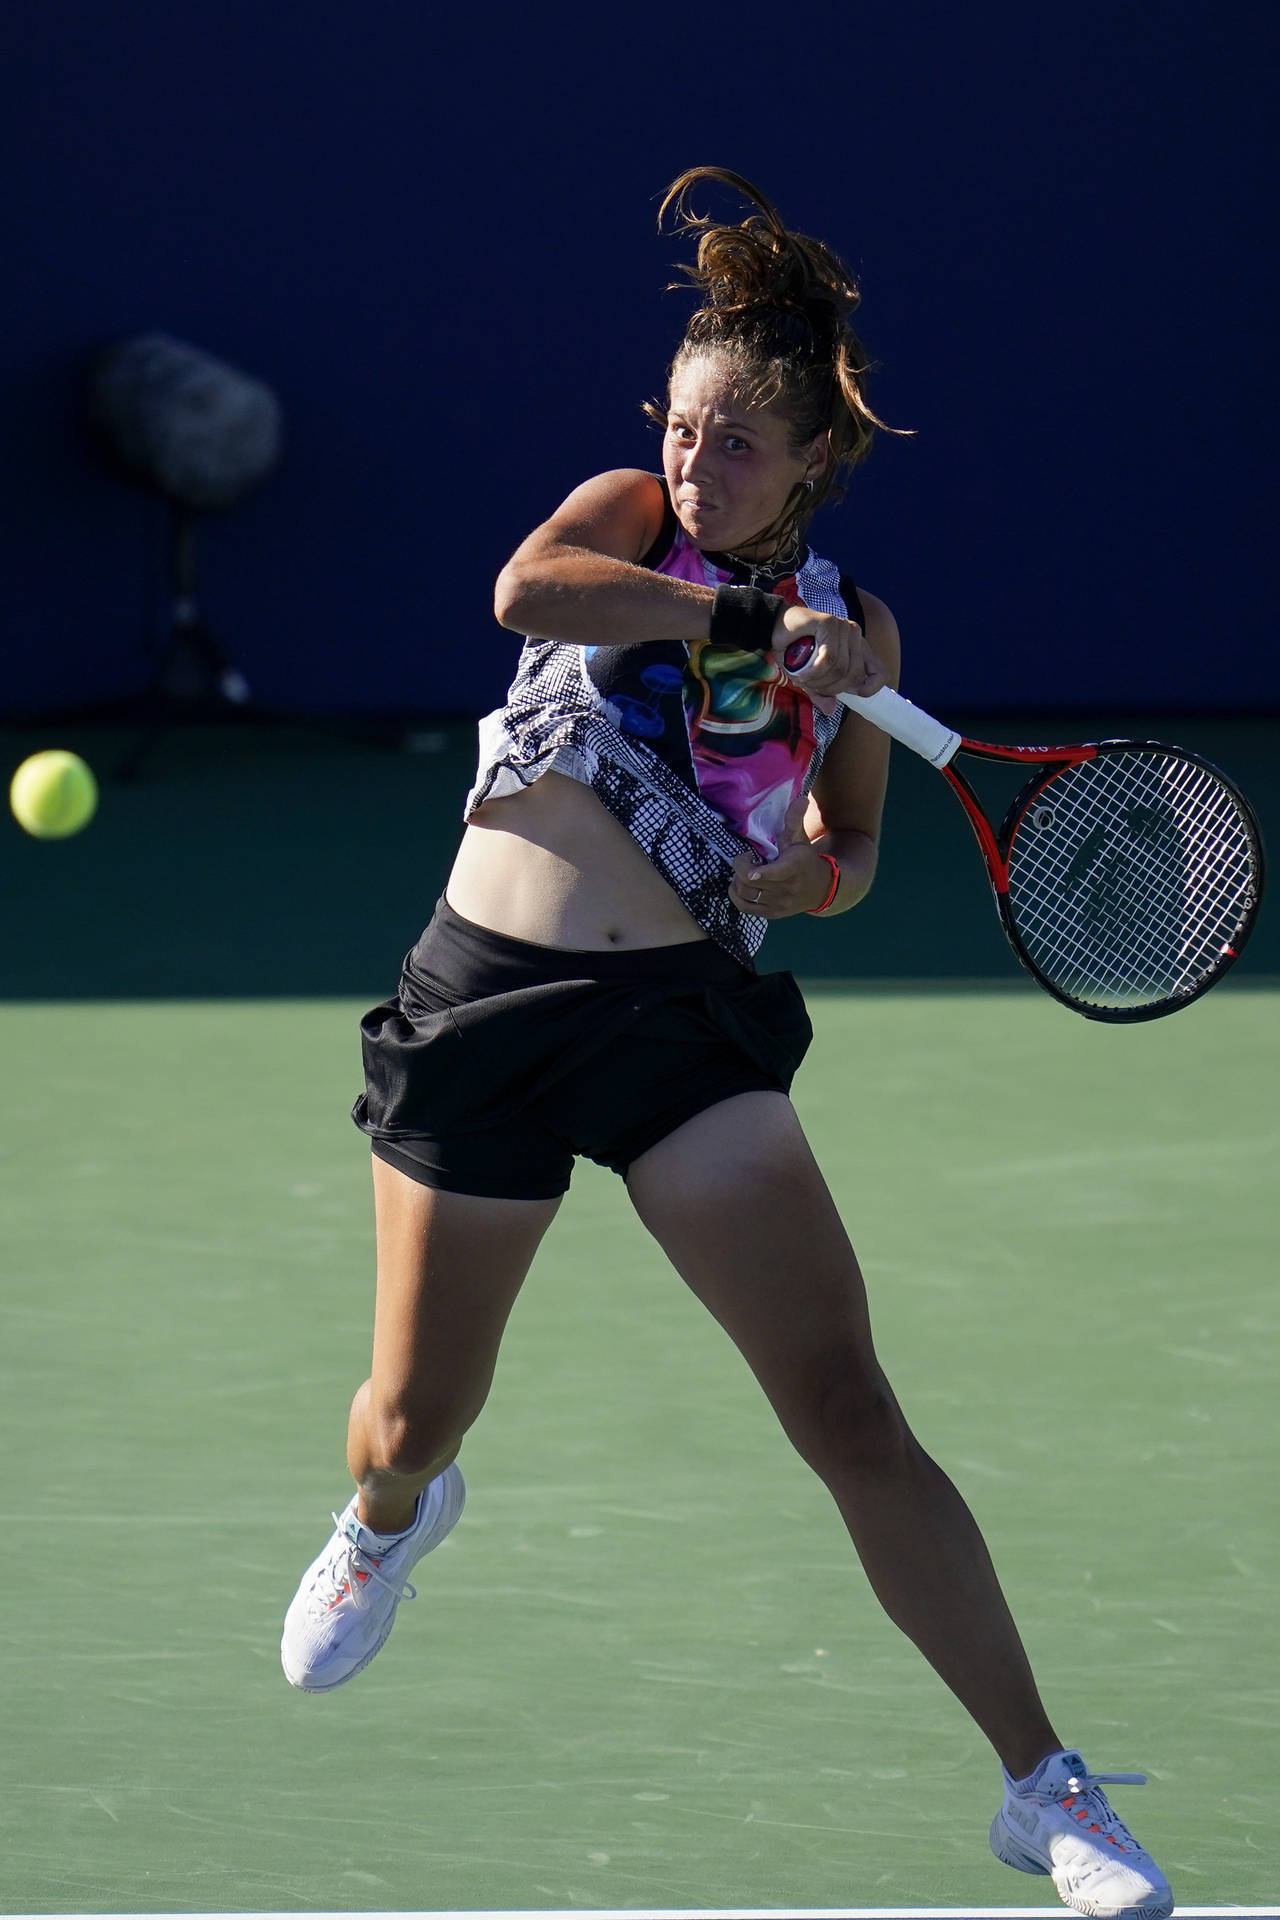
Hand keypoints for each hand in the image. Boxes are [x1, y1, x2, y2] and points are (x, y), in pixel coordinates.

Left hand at [730, 796, 837, 918]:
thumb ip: (794, 820)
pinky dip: (736, 895)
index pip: (777, 873)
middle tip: (745, 857)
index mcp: (793, 867)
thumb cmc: (805, 860)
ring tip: (744, 871)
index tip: (750, 868)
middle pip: (751, 882)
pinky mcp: (773, 914)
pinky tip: (740, 885)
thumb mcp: (800, 839)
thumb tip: (801, 798)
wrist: (821, 888)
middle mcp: (787, 888)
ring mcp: (779, 904)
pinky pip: (745, 908)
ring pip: (746, 895)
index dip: (761, 873)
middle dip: (740, 867)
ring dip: (737, 881)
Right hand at [771, 604, 883, 713]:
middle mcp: (855, 636)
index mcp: (857, 649)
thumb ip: (821, 692)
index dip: (871, 688)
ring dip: (818, 681)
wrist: (773, 626)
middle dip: (831, 689)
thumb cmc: (794, 649)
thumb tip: (830, 711)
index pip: (879, 672)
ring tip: (803, 679)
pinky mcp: (830, 623)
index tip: (853, 694)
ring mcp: (844, 628)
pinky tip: (802, 674)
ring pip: (840, 668)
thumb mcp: (809, 677)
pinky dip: (814, 672)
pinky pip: (829, 658)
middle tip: (812, 687)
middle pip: (854, 676)